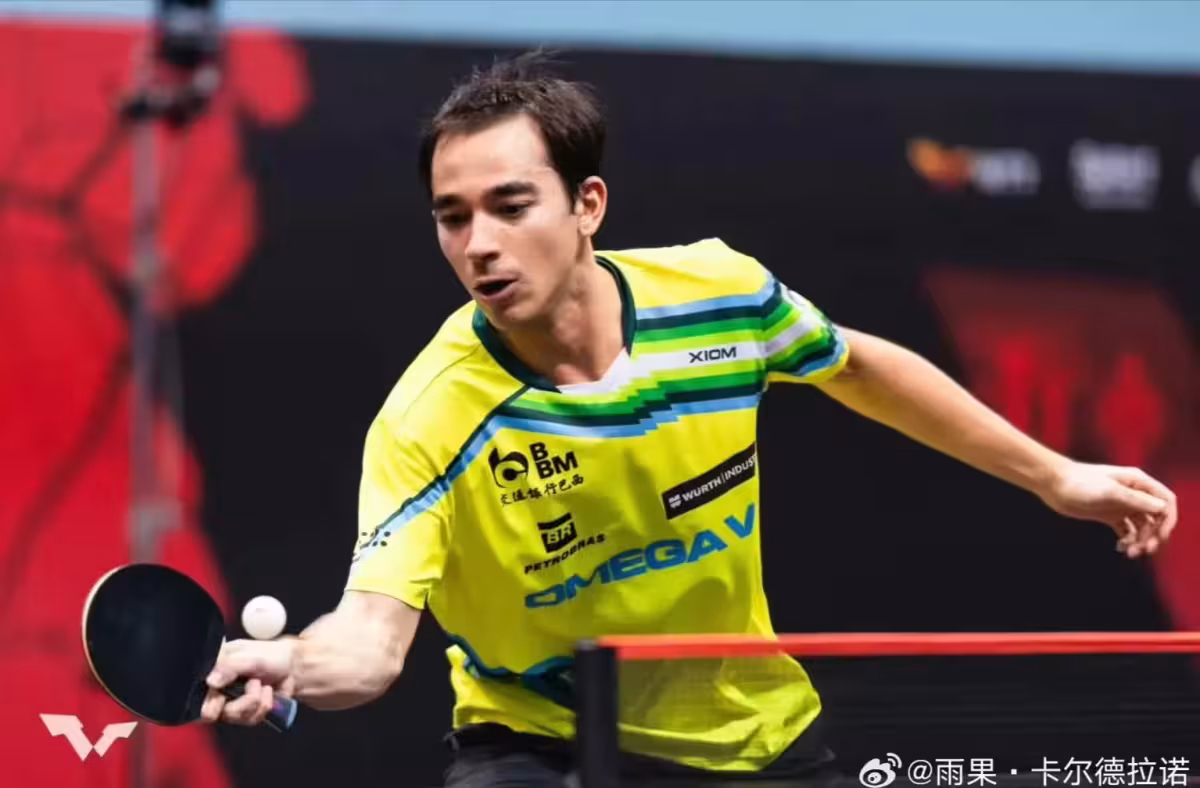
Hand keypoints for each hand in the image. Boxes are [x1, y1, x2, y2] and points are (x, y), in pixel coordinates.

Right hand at [201, 638, 296, 725]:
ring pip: (234, 717)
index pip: (195, 694)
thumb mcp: (250, 656)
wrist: (293, 667)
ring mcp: (231, 703)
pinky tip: (268, 692)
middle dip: (237, 702)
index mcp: (213, 670)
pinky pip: (250, 719)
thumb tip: (210, 681)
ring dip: (255, 700)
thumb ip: (229, 667)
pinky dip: (264, 706)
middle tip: (253, 685)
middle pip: (210, 713)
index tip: (222, 696)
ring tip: (262, 684)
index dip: (207, 700)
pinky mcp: (245, 713)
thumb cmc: (270, 655)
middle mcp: (217, 689)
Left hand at [1039, 462, 1177, 557]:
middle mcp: (1133, 493)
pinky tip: (1121, 548)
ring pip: (1141, 527)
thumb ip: (1136, 500)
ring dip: (1141, 541)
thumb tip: (1162, 508)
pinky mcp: (1109, 515)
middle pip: (1155, 517)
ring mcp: (1121, 505)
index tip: (1161, 537)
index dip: (1168, 520)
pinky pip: (1127, 531)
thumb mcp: (1110, 491)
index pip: (1165, 501)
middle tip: (1145, 550)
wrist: (1053, 484)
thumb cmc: (1080, 483)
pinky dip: (1128, 541)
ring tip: (1131, 553)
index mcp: (1138, 482)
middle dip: (1154, 535)